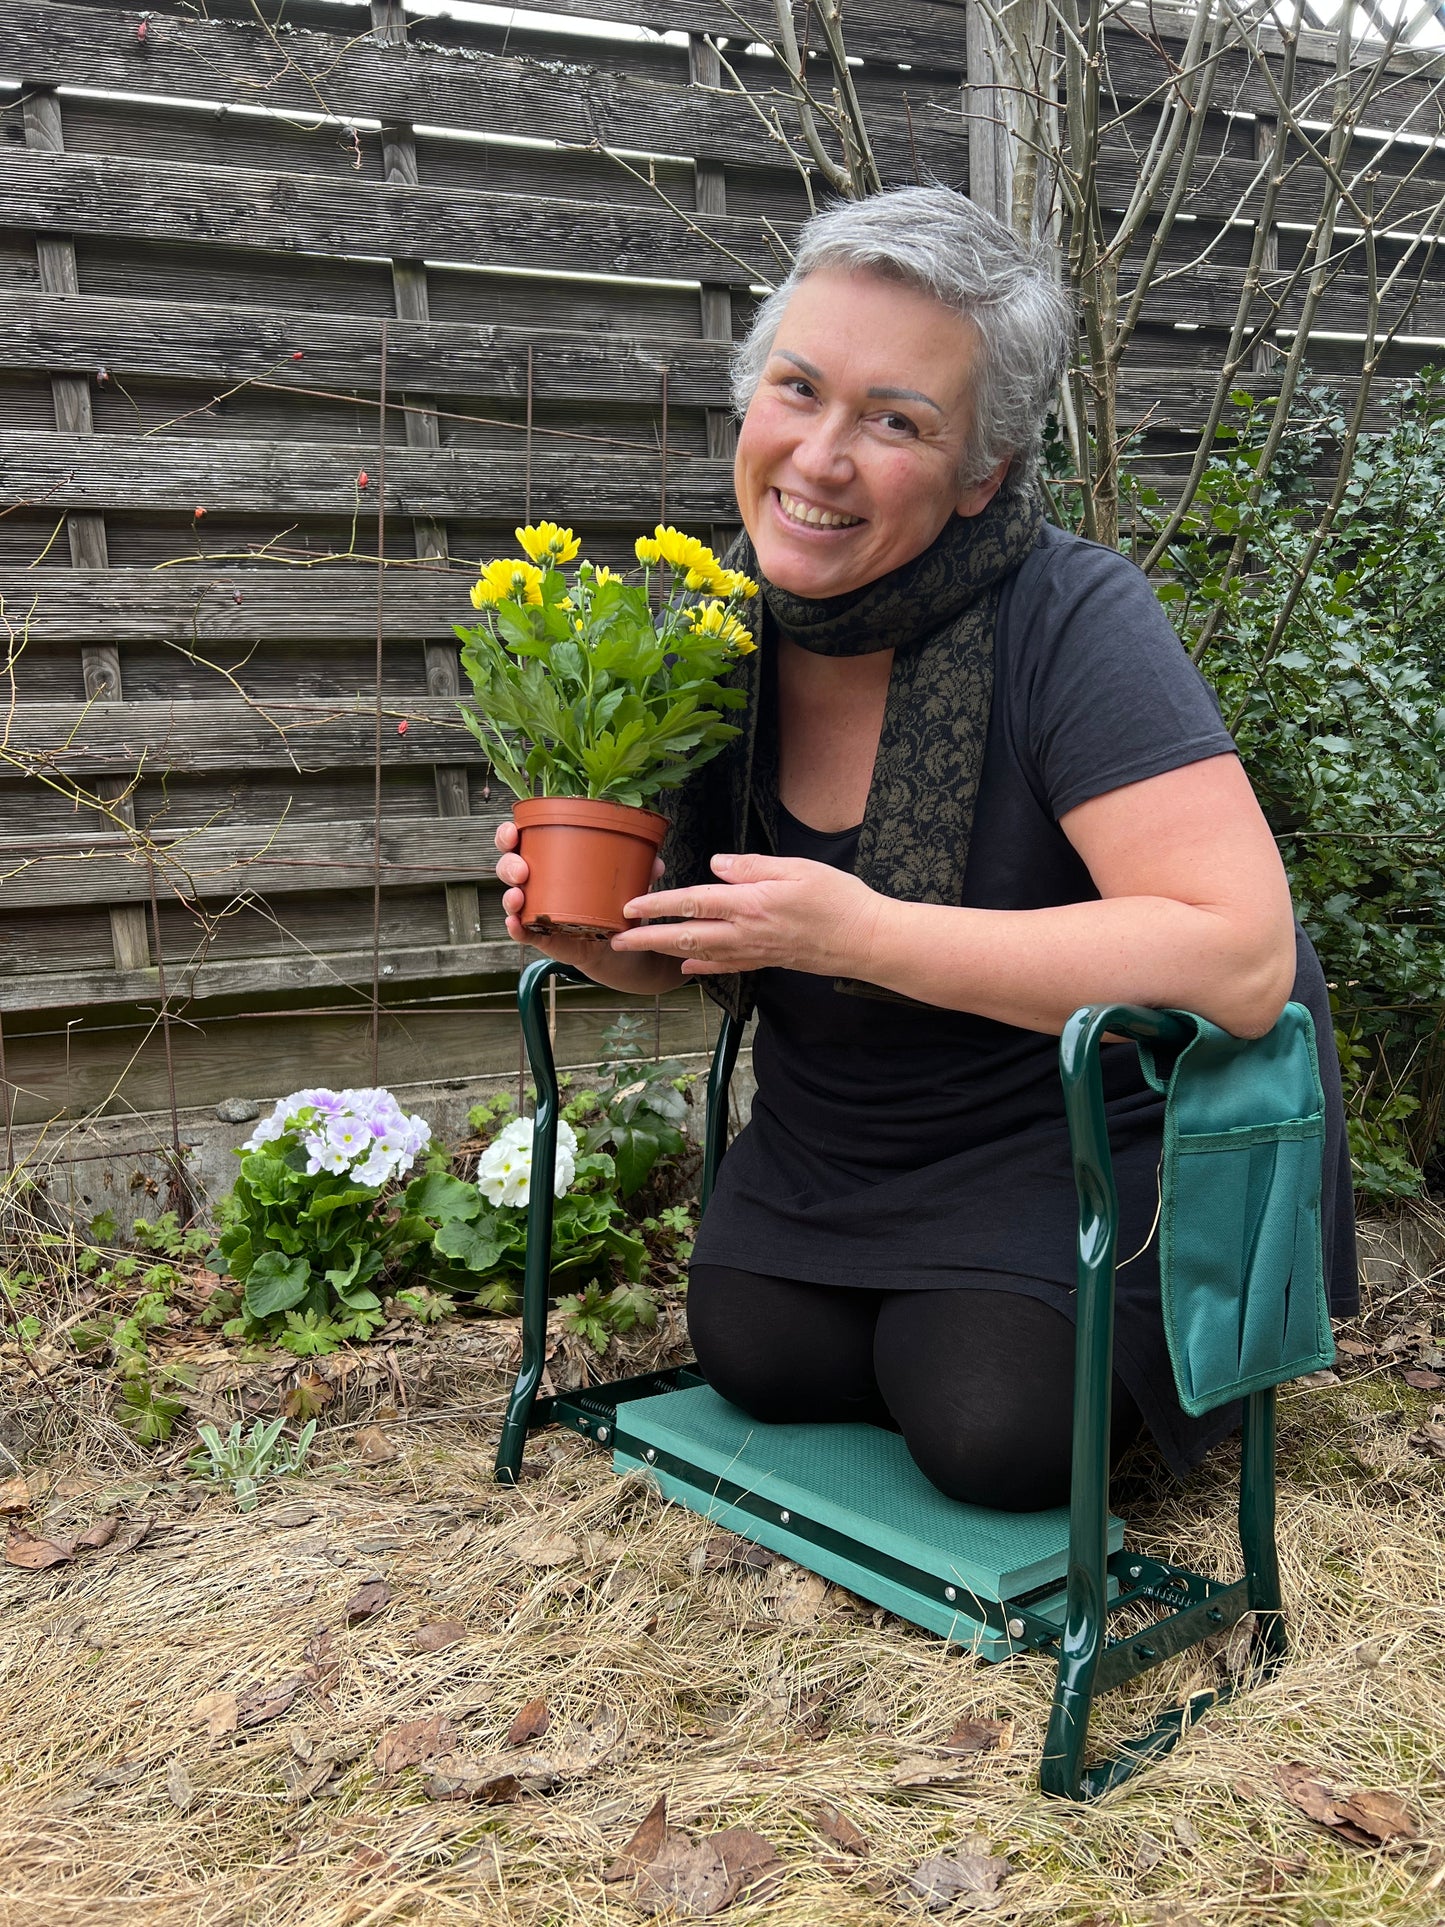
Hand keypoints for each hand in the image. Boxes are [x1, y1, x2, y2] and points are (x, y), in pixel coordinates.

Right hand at [493, 819, 676, 990]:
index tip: (513, 831)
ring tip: (518, 898)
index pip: (520, 839)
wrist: (614, 942)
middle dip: (509, 865)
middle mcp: (536, 882)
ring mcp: (535, 910)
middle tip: (523, 870)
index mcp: (550, 858)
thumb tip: (656, 864)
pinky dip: (515, 928)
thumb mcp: (625, 882)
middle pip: (508, 867)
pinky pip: (521, 931)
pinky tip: (516, 924)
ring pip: (511, 898)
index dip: (509, 833)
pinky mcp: (540, 936)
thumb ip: (639, 871)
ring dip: (510, 896)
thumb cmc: (611, 900)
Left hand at [609, 851, 883, 977]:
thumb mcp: (797, 868)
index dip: (658, 905)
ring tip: (642, 948)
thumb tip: (715, 864)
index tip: (631, 907)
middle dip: (648, 939)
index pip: (693, 902)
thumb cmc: (838, 898)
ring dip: (667, 951)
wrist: (866, 940)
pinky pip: (726, 966)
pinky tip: (686, 967)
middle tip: (618, 941)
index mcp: (750, 903)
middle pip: (685, 935)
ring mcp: (755, 951)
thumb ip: (752, 866)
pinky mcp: (766, 961)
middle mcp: (746, 932)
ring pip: (700, 953)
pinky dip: (702, 968)